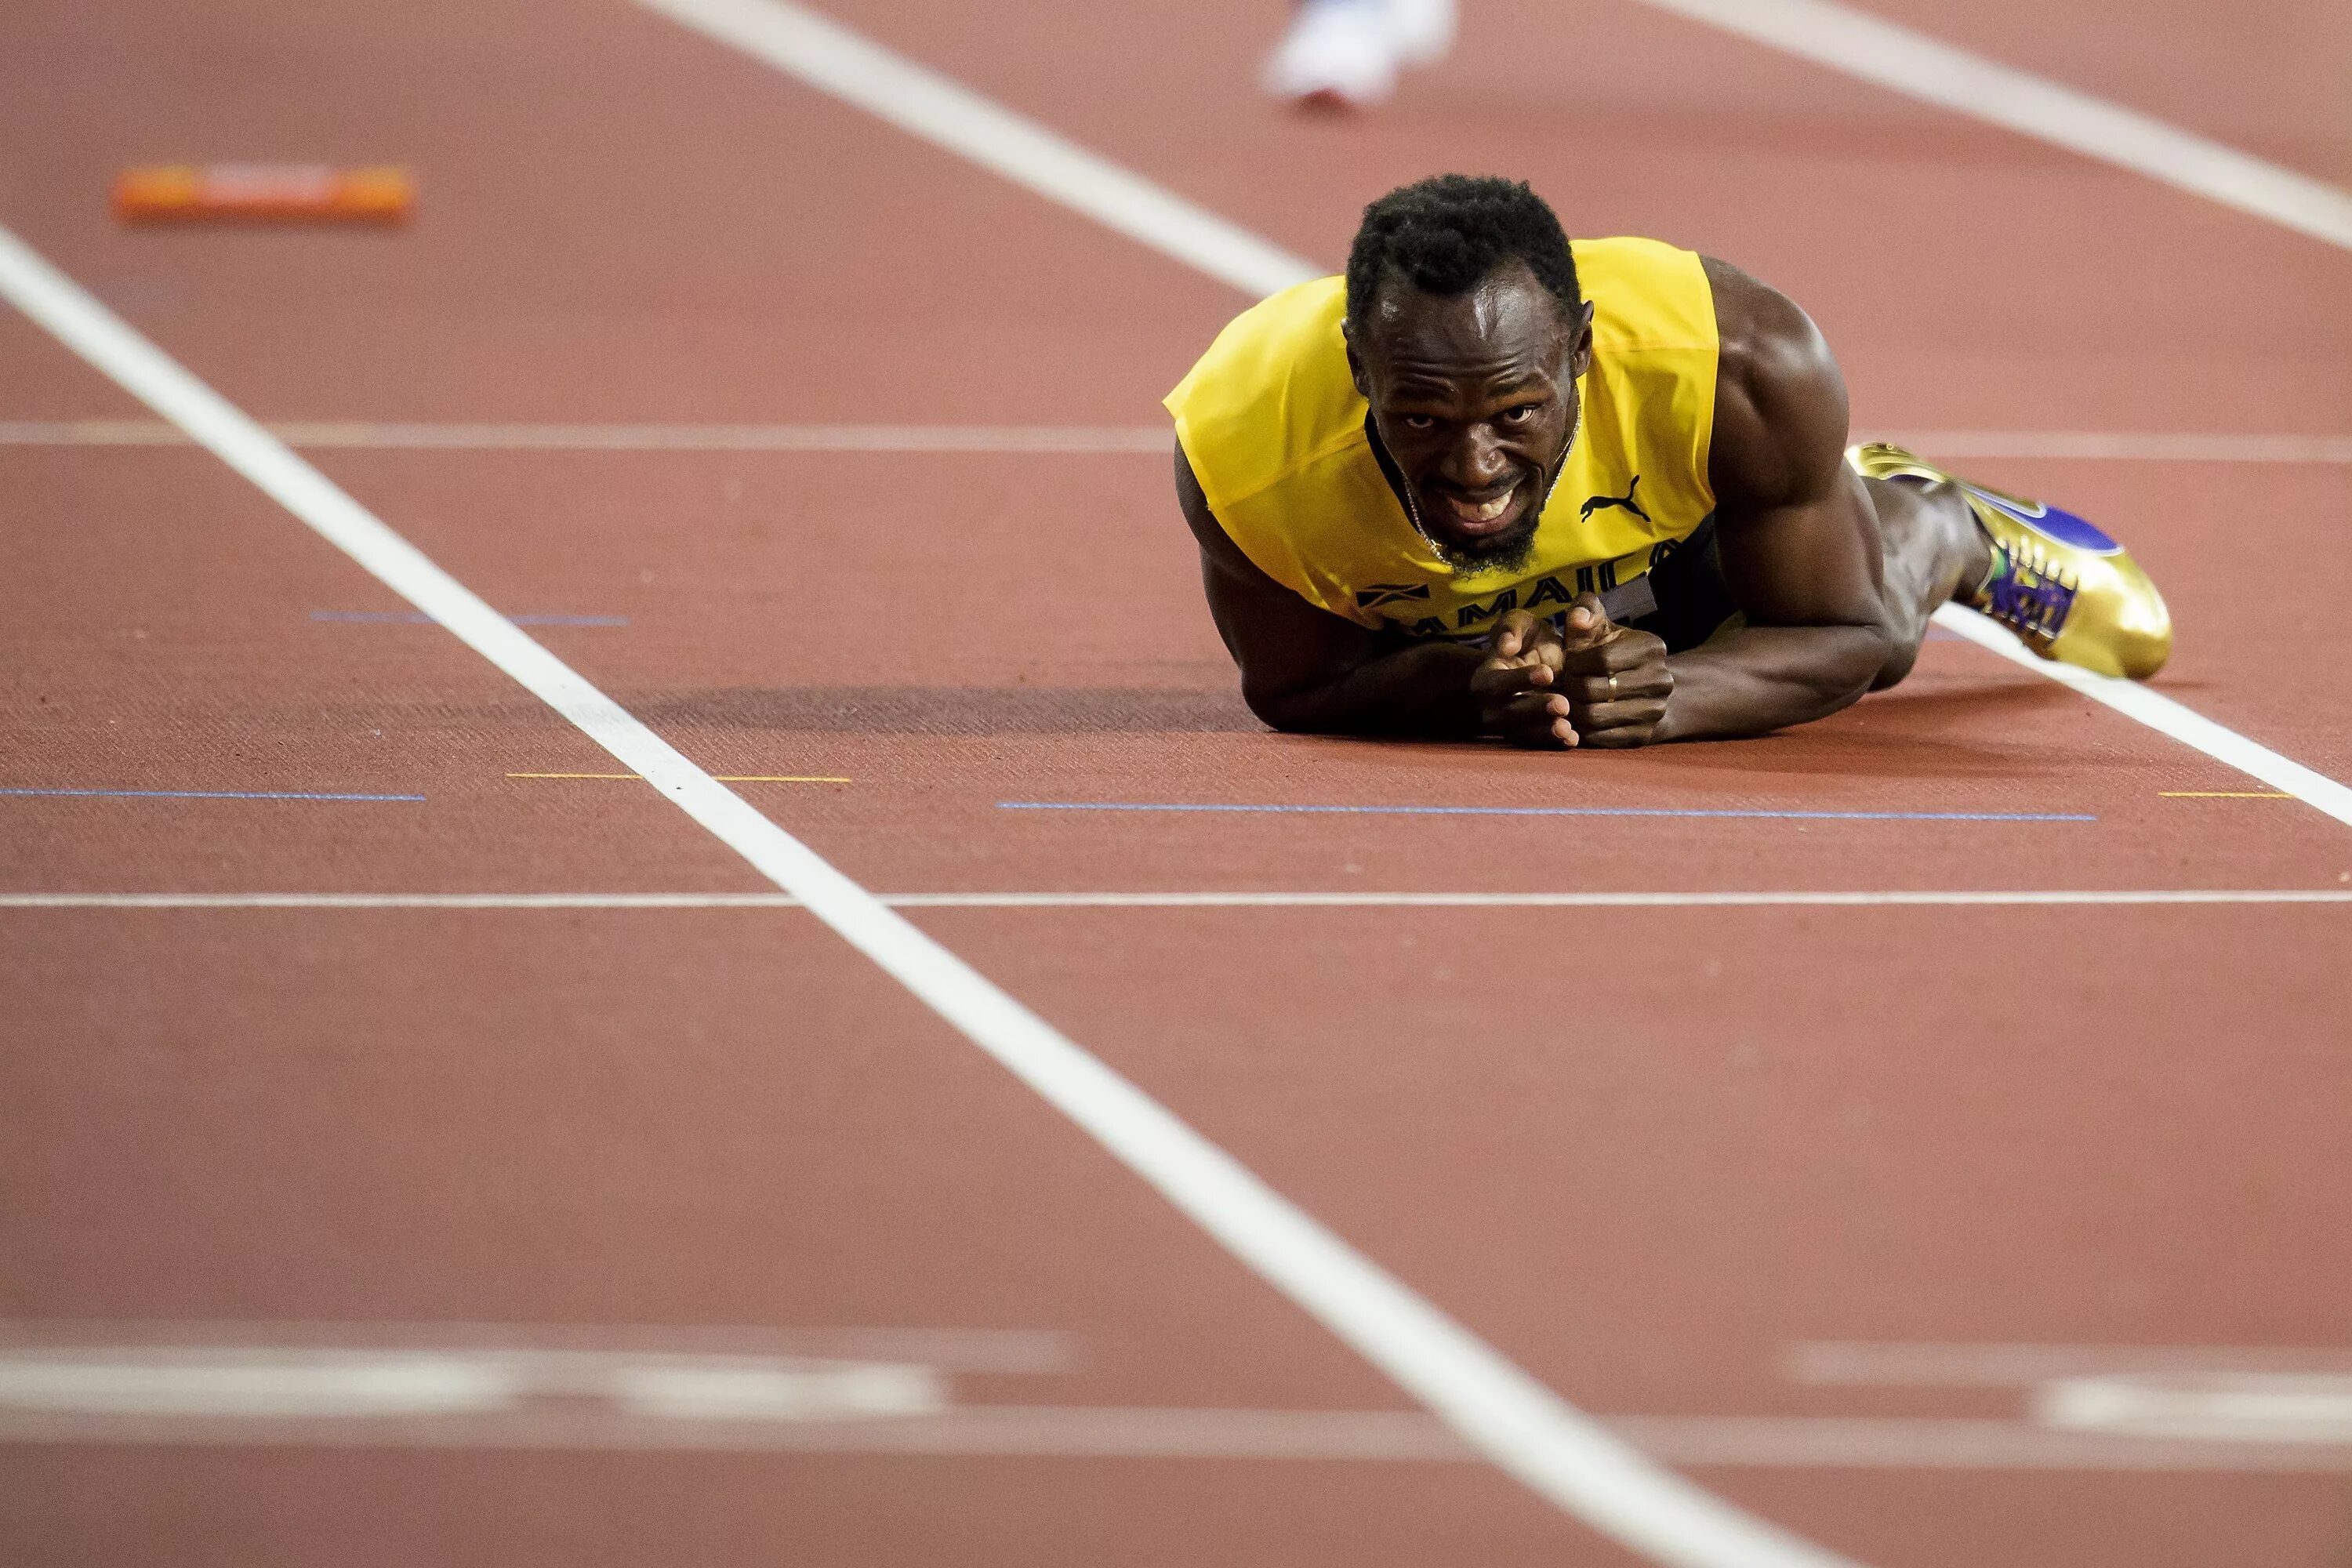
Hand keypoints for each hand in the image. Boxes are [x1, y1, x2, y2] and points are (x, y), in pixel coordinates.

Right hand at [1470, 609, 1576, 746]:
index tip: (1548, 672)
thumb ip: (1511, 627)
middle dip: (1536, 710)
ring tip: (1567, 728)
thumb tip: (1506, 645)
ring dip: (1545, 732)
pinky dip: (1554, 744)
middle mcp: (1492, 706)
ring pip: (1522, 734)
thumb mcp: (1520, 624)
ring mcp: (1508, 726)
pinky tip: (1572, 739)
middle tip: (1562, 704)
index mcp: (1486, 678)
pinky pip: (1537, 746)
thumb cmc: (1527, 641)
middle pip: (1509, 714)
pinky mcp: (1526, 738)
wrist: (1539, 665)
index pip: (1497, 683)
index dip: (1520, 680)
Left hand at [1551, 594, 1672, 747]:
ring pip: (1593, 717)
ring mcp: (1654, 711)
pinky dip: (1580, 730)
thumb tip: (1578, 618)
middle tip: (1562, 684)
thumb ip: (1586, 610)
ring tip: (1565, 699)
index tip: (1568, 663)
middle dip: (1569, 687)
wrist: (1646, 688)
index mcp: (1651, 648)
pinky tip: (1574, 717)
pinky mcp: (1642, 736)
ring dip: (1570, 709)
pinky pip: (1599, 738)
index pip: (1601, 659)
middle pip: (1594, 690)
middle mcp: (1660, 680)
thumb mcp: (1602, 625)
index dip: (1575, 662)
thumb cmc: (1612, 651)